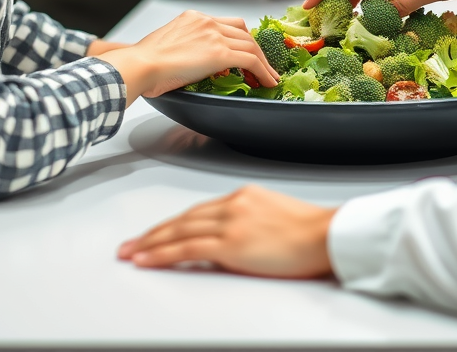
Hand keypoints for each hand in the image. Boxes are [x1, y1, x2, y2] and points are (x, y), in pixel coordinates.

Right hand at [96, 11, 278, 103]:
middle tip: (262, 64)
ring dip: (263, 62)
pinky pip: (250, 60)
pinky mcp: (220, 53)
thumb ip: (183, 47)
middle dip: (255, 49)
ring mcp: (214, 35)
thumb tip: (189, 62)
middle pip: (243, 31)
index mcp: (192, 17)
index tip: (245, 50)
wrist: (139, 65)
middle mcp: (206, 21)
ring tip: (269, 77)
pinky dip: (263, 71)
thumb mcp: (166, 44)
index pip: (226, 23)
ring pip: (250, 45)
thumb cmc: (143, 62)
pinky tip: (268, 81)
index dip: (240, 38)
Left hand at [118, 186, 335, 277]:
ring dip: (151, 243)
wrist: (325, 235)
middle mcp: (234, 204)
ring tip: (130, 253)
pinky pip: (187, 248)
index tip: (156, 232)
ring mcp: (231, 222)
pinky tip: (146, 259)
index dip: (174, 223)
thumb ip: (249, 222)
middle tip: (130, 244)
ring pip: (179, 231)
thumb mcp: (275, 216)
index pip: (199, 211)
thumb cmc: (311, 232)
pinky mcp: (230, 243)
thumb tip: (232, 241)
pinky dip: (162, 253)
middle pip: (184, 218)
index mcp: (245, 195)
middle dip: (154, 232)